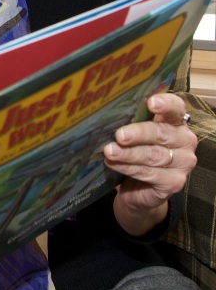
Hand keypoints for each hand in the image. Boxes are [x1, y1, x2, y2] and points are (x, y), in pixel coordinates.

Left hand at [103, 93, 196, 235]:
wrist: (138, 187)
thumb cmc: (135, 150)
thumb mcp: (133, 133)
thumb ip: (129, 121)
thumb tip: (105, 113)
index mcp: (175, 122)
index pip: (175, 107)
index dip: (165, 104)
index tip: (151, 103)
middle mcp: (184, 140)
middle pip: (161, 133)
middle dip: (138, 134)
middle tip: (119, 135)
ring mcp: (183, 162)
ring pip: (153, 155)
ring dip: (128, 154)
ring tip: (109, 151)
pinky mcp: (175, 182)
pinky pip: (150, 173)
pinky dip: (129, 168)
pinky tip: (114, 164)